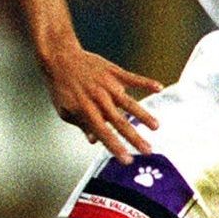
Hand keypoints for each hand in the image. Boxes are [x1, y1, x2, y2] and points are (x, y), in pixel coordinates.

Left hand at [47, 47, 161, 164]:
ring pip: (129, 102)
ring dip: (143, 115)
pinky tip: (158, 88)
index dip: (116, 147)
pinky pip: (132, 78)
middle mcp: (99, 98)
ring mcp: (108, 84)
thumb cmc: (61, 86)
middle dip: (135, 138)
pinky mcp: (113, 72)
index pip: (104, 133)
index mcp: (86, 110)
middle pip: (120, 122)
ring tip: (156, 126)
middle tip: (148, 151)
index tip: (127, 160)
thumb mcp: (64, 110)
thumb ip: (82, 125)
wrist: (60, 57)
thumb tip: (95, 142)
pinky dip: (146, 82)